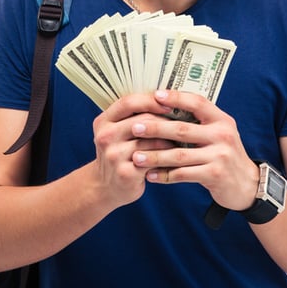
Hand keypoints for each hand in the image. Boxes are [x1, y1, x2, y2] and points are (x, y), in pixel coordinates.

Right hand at [92, 92, 178, 207]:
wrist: (106, 187)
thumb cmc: (119, 154)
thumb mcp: (116, 132)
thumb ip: (132, 117)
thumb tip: (166, 100)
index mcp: (103, 121)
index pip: (128, 102)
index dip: (151, 100)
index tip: (170, 103)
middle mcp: (105, 137)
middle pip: (142, 120)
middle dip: (165, 120)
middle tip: (183, 122)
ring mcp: (114, 155)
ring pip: (150, 140)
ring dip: (169, 139)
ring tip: (181, 139)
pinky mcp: (125, 173)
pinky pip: (153, 160)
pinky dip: (167, 157)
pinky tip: (175, 156)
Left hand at [130, 90, 259, 210]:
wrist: (247, 184)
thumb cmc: (224, 154)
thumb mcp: (219, 133)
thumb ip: (199, 122)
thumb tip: (166, 105)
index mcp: (221, 120)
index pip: (197, 102)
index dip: (176, 98)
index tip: (155, 95)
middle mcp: (222, 135)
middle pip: (182, 129)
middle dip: (155, 128)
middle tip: (134, 127)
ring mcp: (220, 155)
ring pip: (179, 155)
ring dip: (155, 156)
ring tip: (136, 157)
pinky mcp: (215, 175)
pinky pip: (183, 174)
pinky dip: (165, 175)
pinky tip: (150, 176)